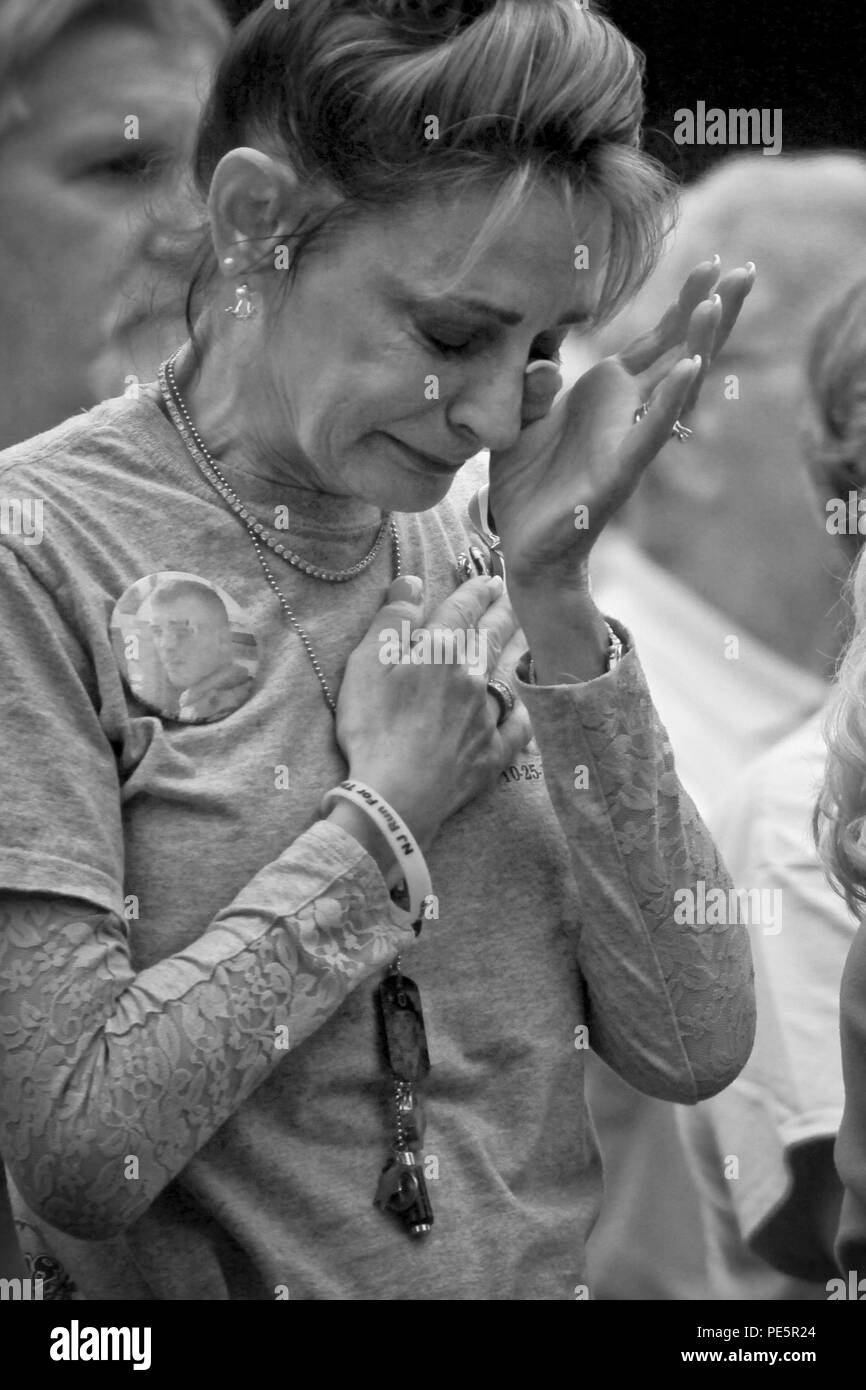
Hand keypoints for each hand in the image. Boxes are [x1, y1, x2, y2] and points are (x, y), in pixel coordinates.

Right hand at [335, 575, 531, 852]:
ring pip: (510, 673)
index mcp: (440, 652)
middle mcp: (472, 677)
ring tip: (525, 634)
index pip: (463, 610)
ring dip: (518, 649)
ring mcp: (487, 716)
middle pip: (493, 636)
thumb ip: (391, 620)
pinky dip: (523, 709)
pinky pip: (518, 725)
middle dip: (504, 611)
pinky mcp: (493, 753)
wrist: (395, 795)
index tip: (489, 579)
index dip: (476, 591)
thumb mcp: (366, 665)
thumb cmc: (372, 728)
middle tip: (512, 596)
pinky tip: (527, 702)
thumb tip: (414, 582)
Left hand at [488, 257, 756, 591]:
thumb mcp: (521, 418)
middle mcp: (627, 413)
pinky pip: (649, 434)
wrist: (523, 545)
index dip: (683, 304)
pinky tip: (690, 371)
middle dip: (714, 312)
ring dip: (700, 345)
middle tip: (747, 268)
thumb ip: (534, 383)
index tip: (712, 261)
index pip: (657, 342)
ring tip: (718, 304)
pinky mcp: (618, 473)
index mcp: (608, 394)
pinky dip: (670, 403)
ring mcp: (628, 441)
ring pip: (676, 388)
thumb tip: (548, 363)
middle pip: (683, 353)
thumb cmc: (528, 482)